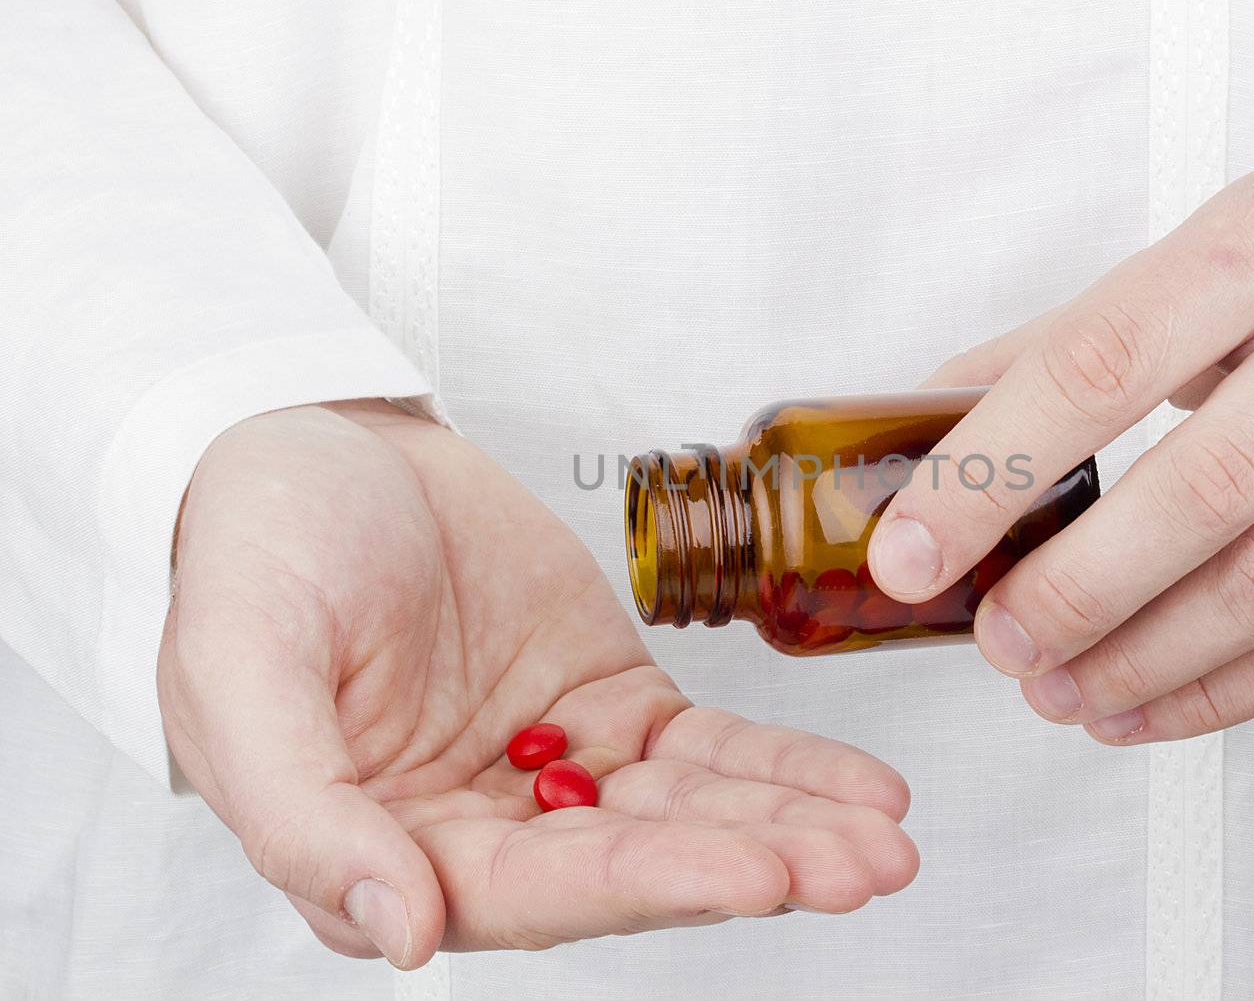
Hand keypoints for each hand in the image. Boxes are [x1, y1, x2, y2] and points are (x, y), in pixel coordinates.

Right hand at [158, 400, 915, 967]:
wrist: (312, 445)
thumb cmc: (253, 555)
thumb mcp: (241, 674)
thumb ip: (306, 816)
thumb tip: (402, 934)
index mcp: (386, 852)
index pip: (536, 892)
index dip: (651, 883)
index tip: (760, 875)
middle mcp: (483, 832)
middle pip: (638, 866)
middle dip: (756, 867)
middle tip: (864, 865)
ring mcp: (556, 769)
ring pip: (690, 814)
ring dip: (791, 827)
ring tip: (887, 834)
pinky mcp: (610, 703)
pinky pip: (710, 748)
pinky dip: (786, 768)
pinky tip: (862, 787)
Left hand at [869, 152, 1253, 742]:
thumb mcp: (1211, 254)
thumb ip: (1071, 340)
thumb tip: (925, 428)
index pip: (1103, 358)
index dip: (993, 469)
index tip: (913, 552)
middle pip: (1205, 487)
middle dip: (1076, 591)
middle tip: (999, 642)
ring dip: (1146, 659)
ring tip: (1061, 690)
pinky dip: (1232, 690)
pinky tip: (1150, 705)